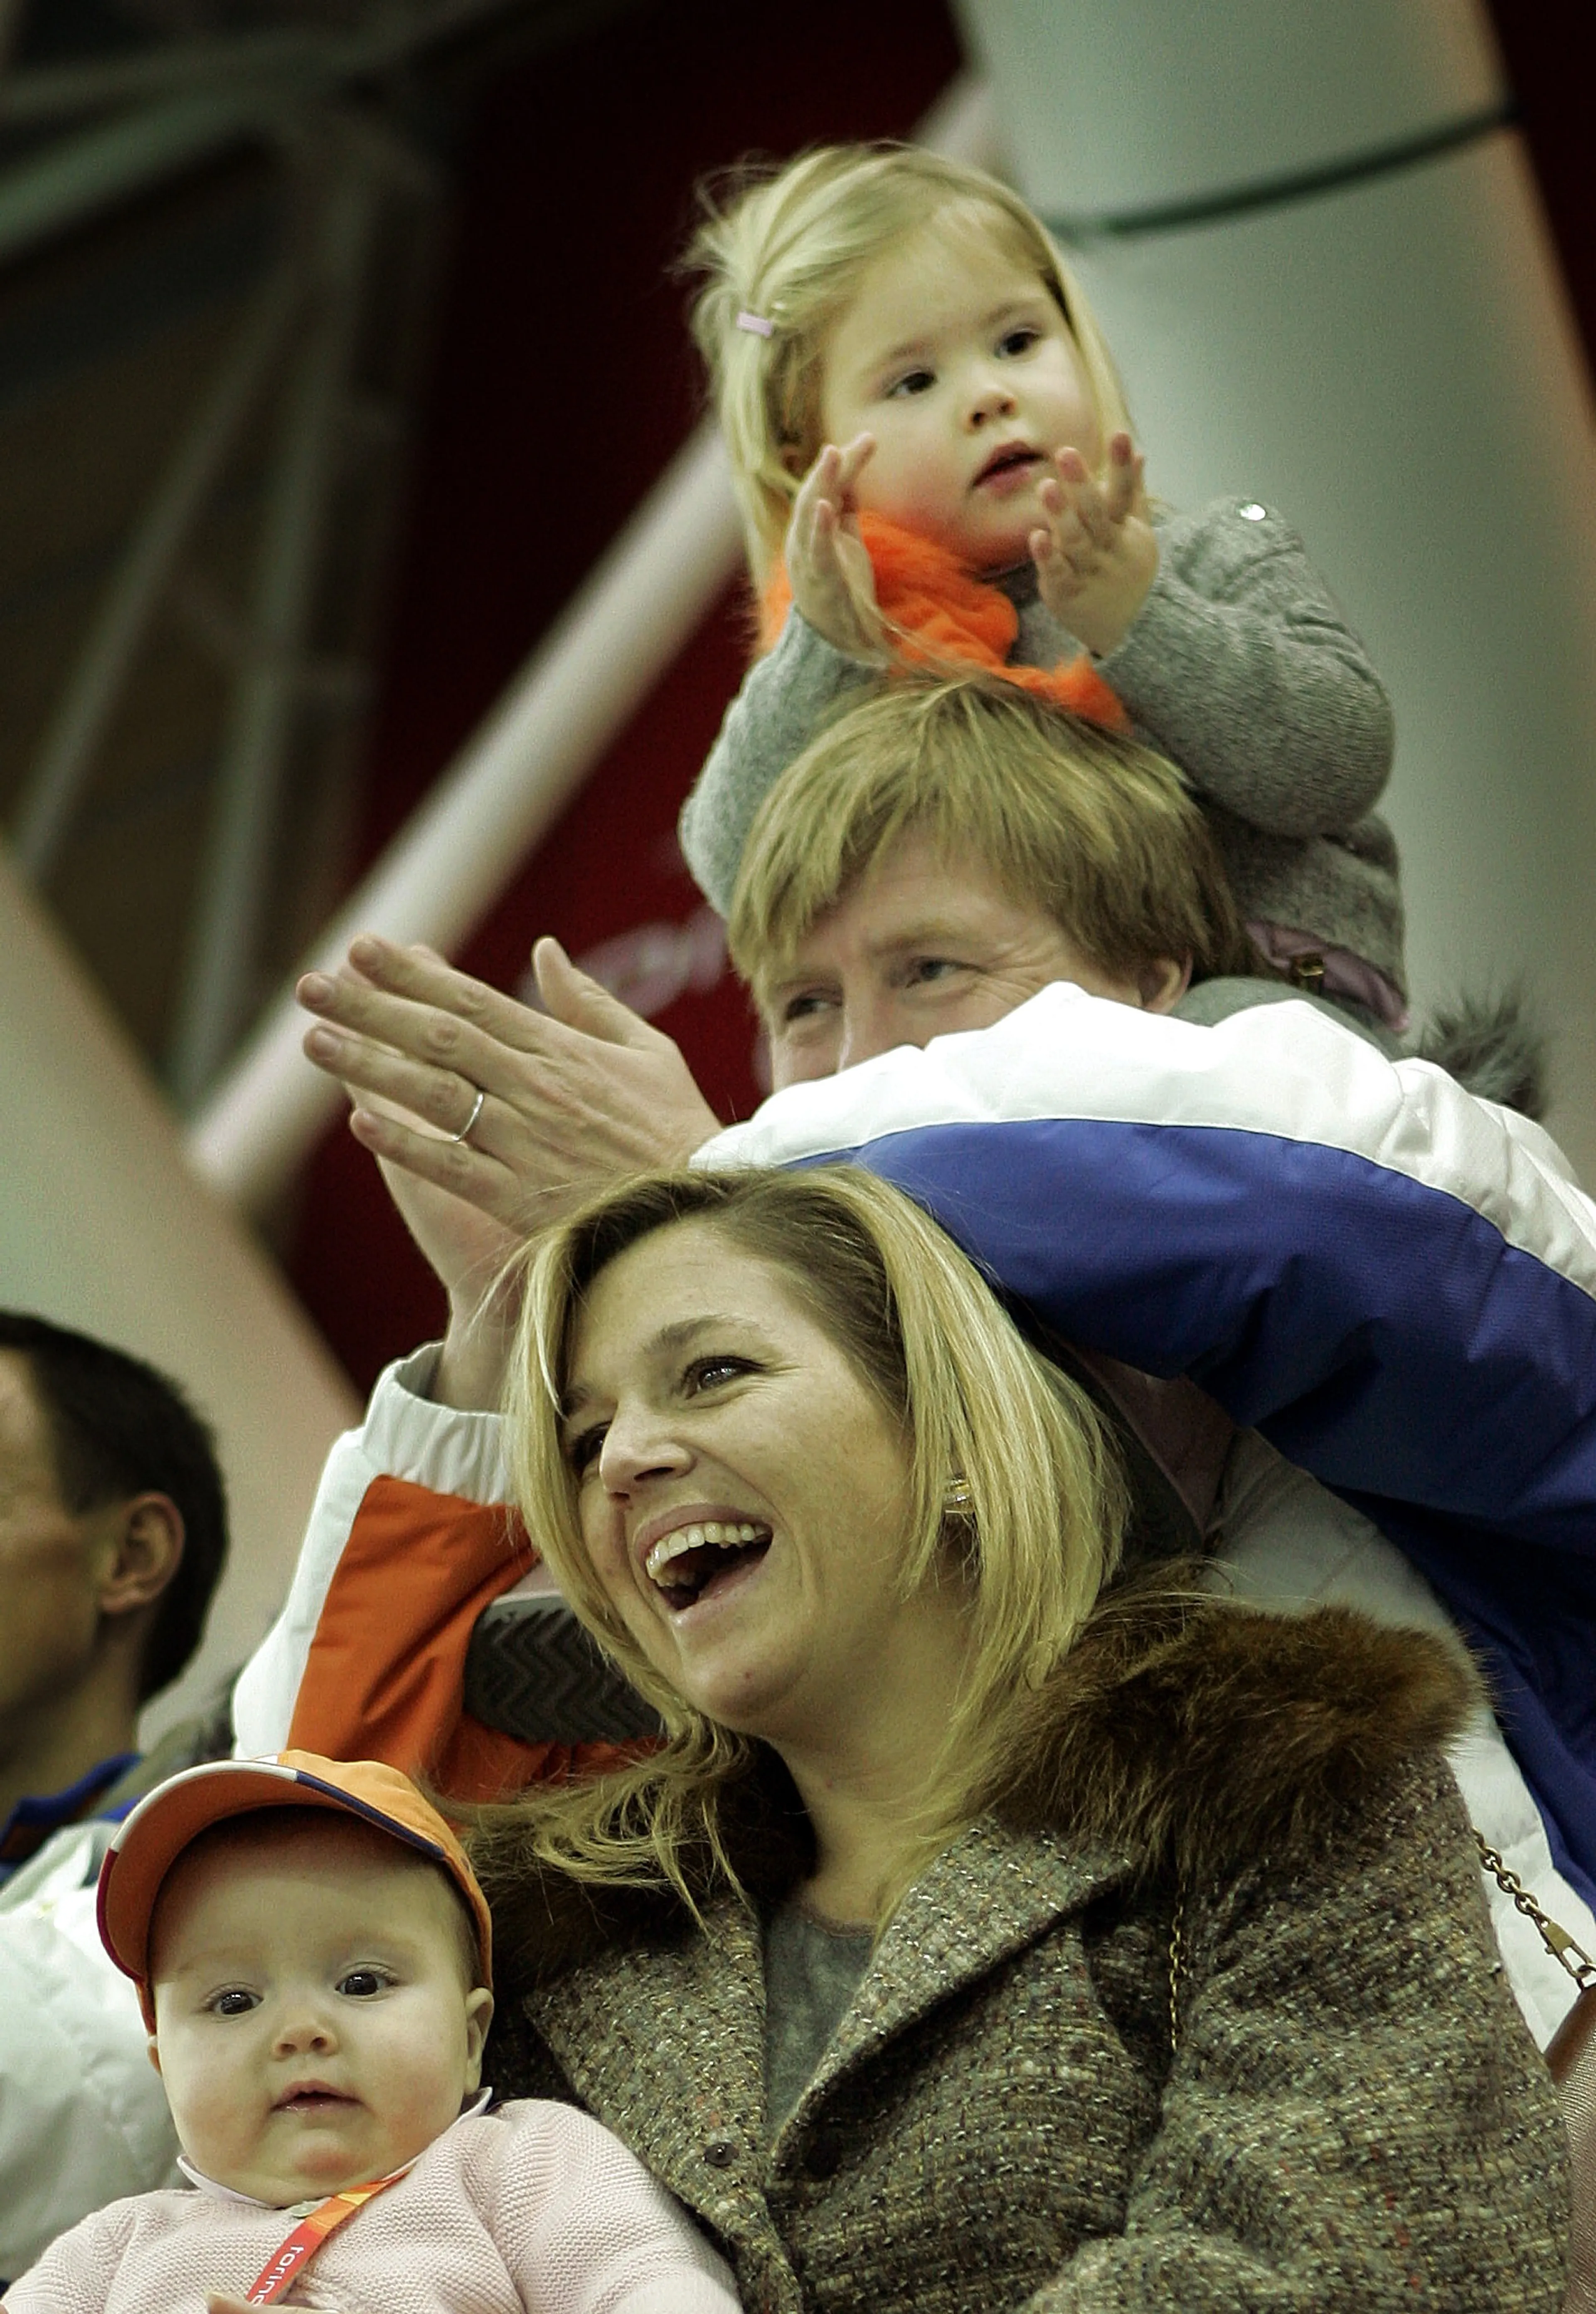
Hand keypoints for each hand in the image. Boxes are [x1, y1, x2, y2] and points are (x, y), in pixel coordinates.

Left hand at [299, 939, 722, 1408]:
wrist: (702, 1209)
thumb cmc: (674, 1127)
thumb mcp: (646, 1050)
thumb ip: (588, 1002)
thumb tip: (543, 951)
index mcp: (562, 1050)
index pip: (472, 1000)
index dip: (412, 975)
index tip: (362, 950)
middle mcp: (538, 1089)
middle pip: (441, 1038)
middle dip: (371, 1009)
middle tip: (311, 986)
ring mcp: (528, 1143)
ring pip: (437, 1096)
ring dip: (371, 1068)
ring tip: (314, 1042)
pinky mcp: (524, 1198)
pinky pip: (456, 1166)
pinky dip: (409, 1145)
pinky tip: (362, 1124)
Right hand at [784, 434, 885, 658]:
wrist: (840, 644)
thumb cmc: (842, 592)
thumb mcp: (846, 545)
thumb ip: (845, 514)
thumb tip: (852, 480)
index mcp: (811, 533)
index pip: (827, 490)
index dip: (844, 465)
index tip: (868, 439)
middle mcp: (803, 543)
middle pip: (814, 496)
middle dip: (828, 468)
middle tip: (842, 441)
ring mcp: (807, 562)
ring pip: (809, 515)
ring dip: (820, 483)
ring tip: (832, 454)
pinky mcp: (819, 582)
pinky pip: (816, 551)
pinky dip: (819, 526)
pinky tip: (826, 505)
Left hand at [1030, 431, 1157, 656]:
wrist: (1134, 631)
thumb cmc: (1129, 573)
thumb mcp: (1137, 533)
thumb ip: (1133, 493)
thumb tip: (1140, 452)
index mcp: (1125, 530)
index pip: (1124, 493)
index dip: (1122, 465)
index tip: (1121, 435)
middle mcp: (1109, 549)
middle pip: (1096, 514)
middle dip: (1082, 484)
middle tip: (1066, 453)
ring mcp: (1090, 572)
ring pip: (1076, 541)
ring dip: (1061, 515)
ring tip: (1046, 487)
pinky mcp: (1068, 593)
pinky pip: (1059, 573)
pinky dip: (1048, 557)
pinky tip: (1036, 537)